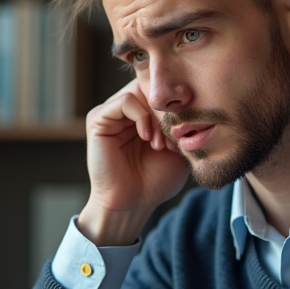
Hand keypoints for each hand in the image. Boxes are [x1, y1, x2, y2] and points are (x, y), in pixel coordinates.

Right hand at [79, 79, 189, 244]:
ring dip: (156, 116)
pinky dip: (141, 117)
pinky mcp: (98, 119)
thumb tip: (191, 95)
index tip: (189, 123)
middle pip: (152, 85)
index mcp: (143, 113)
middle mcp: (126, 109)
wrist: (134, 203)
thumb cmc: (155, 180)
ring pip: (140, 91)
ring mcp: (111, 113)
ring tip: (160, 143)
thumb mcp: (178, 145)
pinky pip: (124, 101)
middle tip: (175, 136)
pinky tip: (147, 138)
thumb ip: (182, 120)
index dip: (178, 100)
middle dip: (168, 109)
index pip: (162, 86)